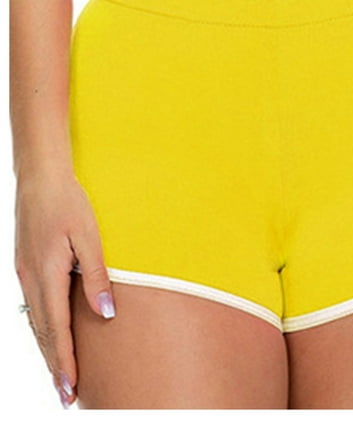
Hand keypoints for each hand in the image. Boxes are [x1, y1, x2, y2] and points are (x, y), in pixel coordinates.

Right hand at [14, 165, 114, 407]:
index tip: (72, 389)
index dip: (65, 361)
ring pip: (35, 322)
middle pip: (42, 333)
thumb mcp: (89, 236)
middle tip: (67, 396)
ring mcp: (24, 273)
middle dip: (55, 366)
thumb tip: (107, 313)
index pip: (57, 329)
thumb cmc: (69, 204)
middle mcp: (31, 279)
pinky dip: (42, 329)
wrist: (40, 178)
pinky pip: (33, 306)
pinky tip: (49, 336)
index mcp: (48, 274)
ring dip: (47, 350)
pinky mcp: (25, 266)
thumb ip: (96, 275)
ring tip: (60, 374)